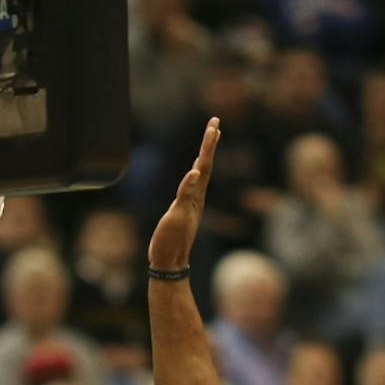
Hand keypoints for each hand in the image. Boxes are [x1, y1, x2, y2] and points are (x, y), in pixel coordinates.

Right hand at [149, 118, 220, 271]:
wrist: (169, 263)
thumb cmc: (171, 242)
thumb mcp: (176, 216)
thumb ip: (185, 194)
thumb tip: (195, 172)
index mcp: (196, 195)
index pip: (204, 164)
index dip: (209, 144)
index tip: (214, 124)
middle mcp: (197, 196)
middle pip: (206, 164)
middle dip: (210, 142)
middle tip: (215, 122)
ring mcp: (191, 203)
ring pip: (202, 173)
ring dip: (205, 154)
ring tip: (211, 139)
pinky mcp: (183, 209)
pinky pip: (192, 185)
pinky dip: (195, 171)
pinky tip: (195, 169)